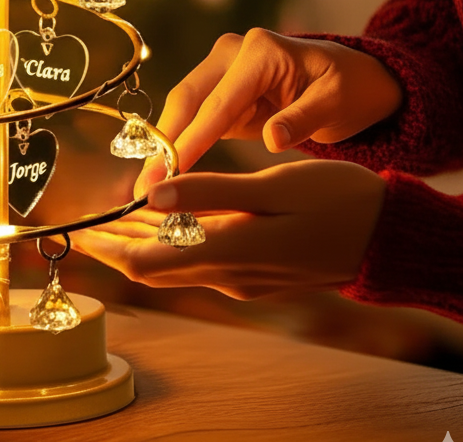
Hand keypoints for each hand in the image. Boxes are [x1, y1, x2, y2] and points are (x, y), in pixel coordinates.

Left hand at [74, 160, 386, 299]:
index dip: (108, 250)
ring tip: (108, 218)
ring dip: (139, 242)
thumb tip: (152, 190)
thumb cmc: (334, 200)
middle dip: (114, 246)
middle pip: (154, 266)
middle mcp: (228, 272)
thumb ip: (210, 191)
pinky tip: (159, 215)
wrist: (385, 235)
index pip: (148, 263)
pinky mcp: (252, 270)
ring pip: (173, 261)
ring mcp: (241, 276)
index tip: (77, 233)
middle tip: (81, 224)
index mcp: (229, 251)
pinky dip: (171, 238)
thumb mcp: (272, 187)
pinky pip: (197, 257)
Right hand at [136, 29, 401, 194]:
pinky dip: (179, 143)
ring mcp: (221, 68)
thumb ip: (303, 120)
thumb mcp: (336, 104)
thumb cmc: (348, 88)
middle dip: (165, 143)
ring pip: (183, 107)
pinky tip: (166, 172)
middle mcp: (231, 53)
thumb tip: (273, 140)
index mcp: (260, 52)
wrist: (352, 77)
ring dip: (165, 145)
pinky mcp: (219, 89)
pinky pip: (194, 116)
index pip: (219, 102)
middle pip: (187, 98)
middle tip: (146, 185)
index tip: (172, 172)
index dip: (193, 138)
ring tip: (148, 185)